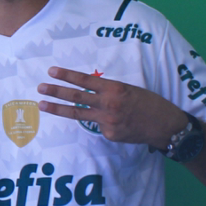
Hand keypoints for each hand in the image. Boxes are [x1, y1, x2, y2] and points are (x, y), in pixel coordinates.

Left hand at [37, 66, 185, 146]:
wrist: (165, 126)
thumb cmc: (149, 103)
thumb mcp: (130, 89)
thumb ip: (109, 90)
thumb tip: (89, 91)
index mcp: (115, 89)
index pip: (85, 80)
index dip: (67, 75)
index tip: (52, 71)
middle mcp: (108, 104)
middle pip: (76, 97)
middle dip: (56, 92)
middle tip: (40, 87)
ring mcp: (107, 121)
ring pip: (77, 114)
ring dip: (58, 108)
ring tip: (42, 104)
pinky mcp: (109, 134)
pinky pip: (98, 126)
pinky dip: (99, 122)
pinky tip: (112, 122)